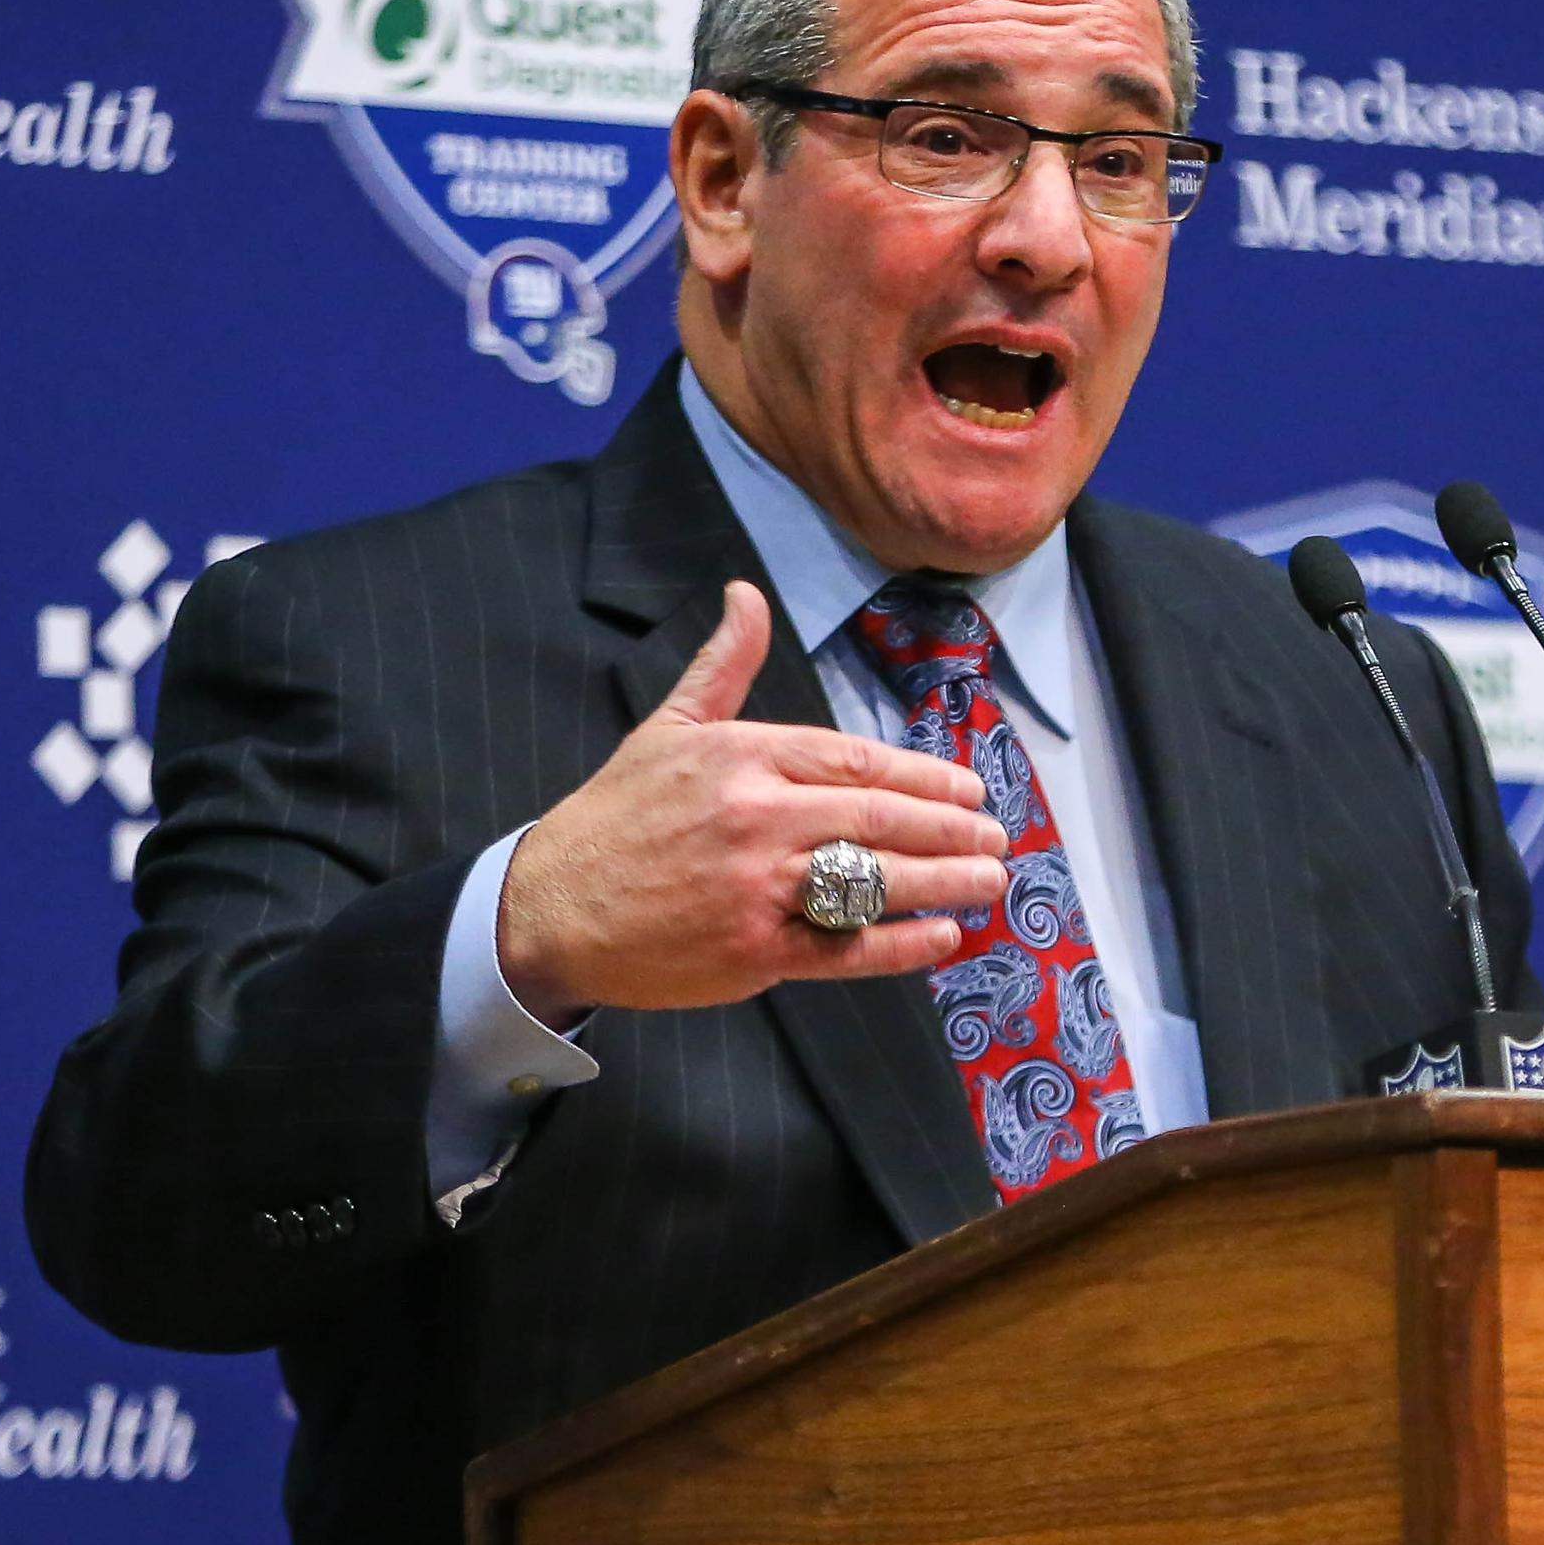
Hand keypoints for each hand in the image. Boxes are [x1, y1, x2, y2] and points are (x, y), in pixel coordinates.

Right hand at [495, 580, 1006, 1020]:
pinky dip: (902, 944)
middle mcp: (756, 818)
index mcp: (742, 757)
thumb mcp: (667, 728)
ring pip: (874, 880)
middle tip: (995, 834)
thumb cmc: (616, 817)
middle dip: (949, 827)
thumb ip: (724, 665)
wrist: (549, 908)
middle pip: (879, 817)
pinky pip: (846, 948)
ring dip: (945, 880)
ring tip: (991, 879)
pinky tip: (943, 936)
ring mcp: (758, 888)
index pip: (855, 759)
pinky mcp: (755, 951)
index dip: (923, 776)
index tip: (968, 787)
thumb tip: (745, 593)